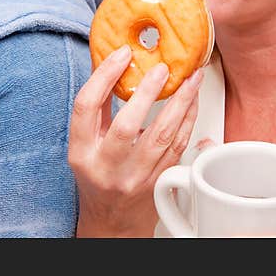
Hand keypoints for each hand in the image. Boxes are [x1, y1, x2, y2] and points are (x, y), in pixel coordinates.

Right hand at [68, 46, 202, 237]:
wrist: (113, 221)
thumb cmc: (97, 175)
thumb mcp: (86, 143)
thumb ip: (97, 107)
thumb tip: (113, 62)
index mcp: (82, 152)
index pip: (86, 107)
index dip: (104, 76)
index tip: (122, 54)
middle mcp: (106, 167)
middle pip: (126, 126)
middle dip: (148, 92)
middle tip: (163, 67)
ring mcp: (135, 178)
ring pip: (161, 137)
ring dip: (180, 103)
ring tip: (191, 78)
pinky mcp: (159, 182)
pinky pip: (178, 147)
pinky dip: (189, 120)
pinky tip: (193, 101)